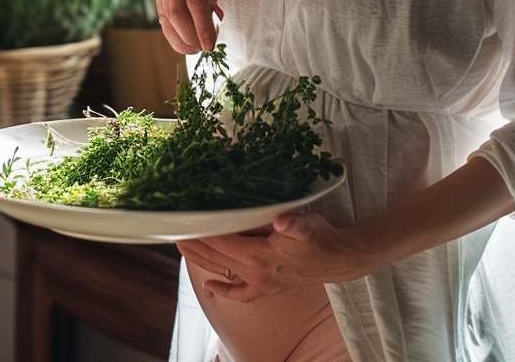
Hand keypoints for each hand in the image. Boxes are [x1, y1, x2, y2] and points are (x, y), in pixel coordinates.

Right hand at [154, 0, 223, 52]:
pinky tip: (185, 43)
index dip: (202, 26)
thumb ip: (213, 3)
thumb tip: (207, 32)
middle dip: (191, 36)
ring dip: (182, 40)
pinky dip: (174, 36)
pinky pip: (163, 19)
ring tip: (196, 48)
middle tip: (204, 49)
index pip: (196, 1)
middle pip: (179, 13)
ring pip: (168, 19)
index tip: (210, 45)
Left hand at [176, 213, 370, 302]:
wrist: (339, 260)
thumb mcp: (307, 224)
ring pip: (223, 271)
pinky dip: (225, 291)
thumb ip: (293, 223)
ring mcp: (261, 282)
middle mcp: (256, 272)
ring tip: (183, 249)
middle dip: (195, 244)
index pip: (221, 242)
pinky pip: (241, 293)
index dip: (202, 232)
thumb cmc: (320, 237)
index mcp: (260, 256)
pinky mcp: (268, 287)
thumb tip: (283, 220)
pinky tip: (212, 287)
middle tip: (175, 231)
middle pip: (217, 257)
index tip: (184, 221)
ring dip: (202, 261)